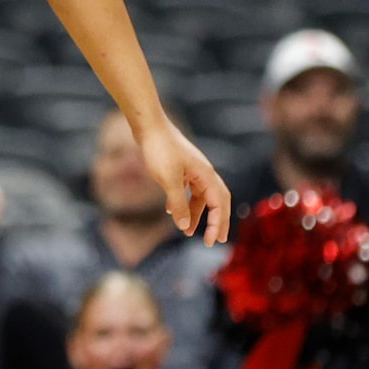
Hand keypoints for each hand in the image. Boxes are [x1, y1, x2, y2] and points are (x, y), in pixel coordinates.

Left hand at [135, 118, 230, 244]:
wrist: (148, 127)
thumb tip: (184, 227)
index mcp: (207, 176)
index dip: (218, 224)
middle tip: (214, 241)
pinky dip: (183, 202)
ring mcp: (193, 170)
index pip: (219, 204)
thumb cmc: (160, 150)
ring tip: (187, 231)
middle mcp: (204, 173)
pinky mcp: (181, 168)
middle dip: (216, 222)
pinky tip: (172, 212)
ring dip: (195, 214)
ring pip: (200, 197)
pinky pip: (188, 190)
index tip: (212, 241)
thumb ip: (179, 203)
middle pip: (216, 202)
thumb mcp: (168, 180)